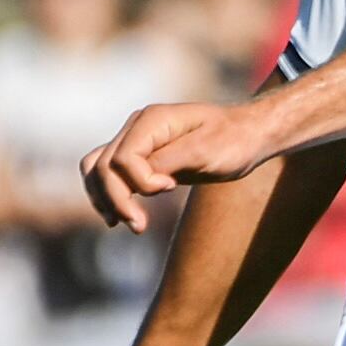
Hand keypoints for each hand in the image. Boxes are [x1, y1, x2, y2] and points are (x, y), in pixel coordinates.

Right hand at [81, 99, 276, 231]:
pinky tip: (117, 216)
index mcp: (153, 120)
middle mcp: (138, 126)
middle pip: (104, 166)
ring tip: (127, 223)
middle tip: (139, 226)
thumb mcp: (206, 152)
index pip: (122, 158)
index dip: (139, 181)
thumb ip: (168, 162)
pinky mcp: (139, 155)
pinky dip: (107, 194)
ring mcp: (135, 139)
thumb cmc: (233, 141)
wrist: (248, 135)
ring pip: (97, 169)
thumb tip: (138, 178)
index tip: (170, 188)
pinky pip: (108, 173)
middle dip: (116, 199)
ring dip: (105, 199)